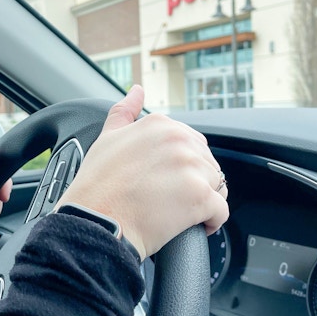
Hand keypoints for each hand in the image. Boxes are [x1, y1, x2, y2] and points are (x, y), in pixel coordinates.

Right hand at [57, 85, 228, 259]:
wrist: (95, 222)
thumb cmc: (97, 186)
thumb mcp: (107, 138)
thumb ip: (124, 111)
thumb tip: (137, 90)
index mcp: (160, 125)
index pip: (192, 143)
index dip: (181, 166)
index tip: (166, 180)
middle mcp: (179, 140)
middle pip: (207, 164)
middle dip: (195, 182)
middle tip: (169, 199)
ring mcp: (191, 168)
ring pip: (218, 185)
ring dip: (204, 201)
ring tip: (179, 213)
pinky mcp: (201, 197)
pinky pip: (221, 211)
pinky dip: (211, 221)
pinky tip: (193, 226)